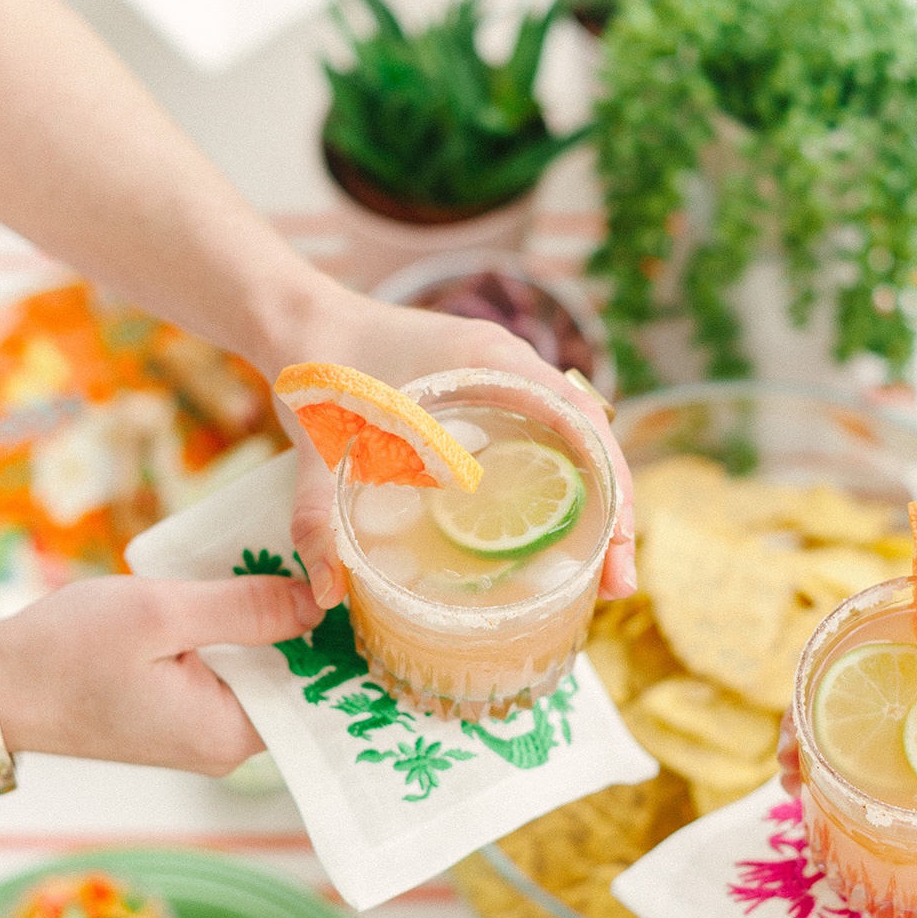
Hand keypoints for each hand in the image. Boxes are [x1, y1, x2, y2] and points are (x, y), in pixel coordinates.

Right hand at [0, 573, 320, 776]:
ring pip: (266, 676)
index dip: (344, 645)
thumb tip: (320, 601)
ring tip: (297, 571)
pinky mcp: (182, 715)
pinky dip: (243, 638)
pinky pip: (234, 675)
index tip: (363, 596)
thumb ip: (244, 607)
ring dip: (277, 629)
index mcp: (230, 734)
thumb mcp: (161, 612)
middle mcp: (225, 746)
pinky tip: (249, 593)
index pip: (321, 697)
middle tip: (334, 568)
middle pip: (298, 684)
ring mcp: (204, 733)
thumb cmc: (65, 652)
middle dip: (314, 630)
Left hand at [272, 286, 636, 610]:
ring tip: (595, 580)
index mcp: (490, 362)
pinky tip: (550, 546)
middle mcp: (510, 371)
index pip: (584, 423)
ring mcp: (502, 387)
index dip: (614, 485)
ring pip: (572, 451)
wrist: (297, 325)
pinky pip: (540, 451)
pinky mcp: (485, 407)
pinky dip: (557, 496)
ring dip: (592, 508)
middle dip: (614, 513)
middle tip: (615, 585)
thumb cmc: (315, 367)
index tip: (619, 543)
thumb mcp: (317, 447)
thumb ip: (318, 516)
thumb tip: (330, 592)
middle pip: (591, 444)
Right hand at [777, 615, 916, 850]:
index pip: (868, 635)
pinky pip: (908, 745)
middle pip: (855, 679)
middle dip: (810, 722)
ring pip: (874, 714)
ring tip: (802, 796)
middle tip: (789, 776)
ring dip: (835, 750)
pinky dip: (876, 770)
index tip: (794, 724)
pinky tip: (854, 807)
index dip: (817, 677)